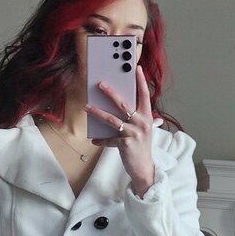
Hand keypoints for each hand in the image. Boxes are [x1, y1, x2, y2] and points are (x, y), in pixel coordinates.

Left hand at [85, 65, 159, 196]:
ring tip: (87, 107)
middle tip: (100, 84)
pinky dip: (101, 140)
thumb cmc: (140, 146)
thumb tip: (117, 104)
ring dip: (98, 113)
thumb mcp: (141, 128)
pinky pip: (109, 139)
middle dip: (111, 93)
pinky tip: (94, 140)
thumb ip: (133, 116)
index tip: (136, 68)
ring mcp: (134, 133)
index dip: (140, 81)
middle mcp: (142, 123)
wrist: (143, 167)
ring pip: (112, 119)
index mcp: (147, 116)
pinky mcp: (126, 144)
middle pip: (124, 104)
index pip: (144, 95)